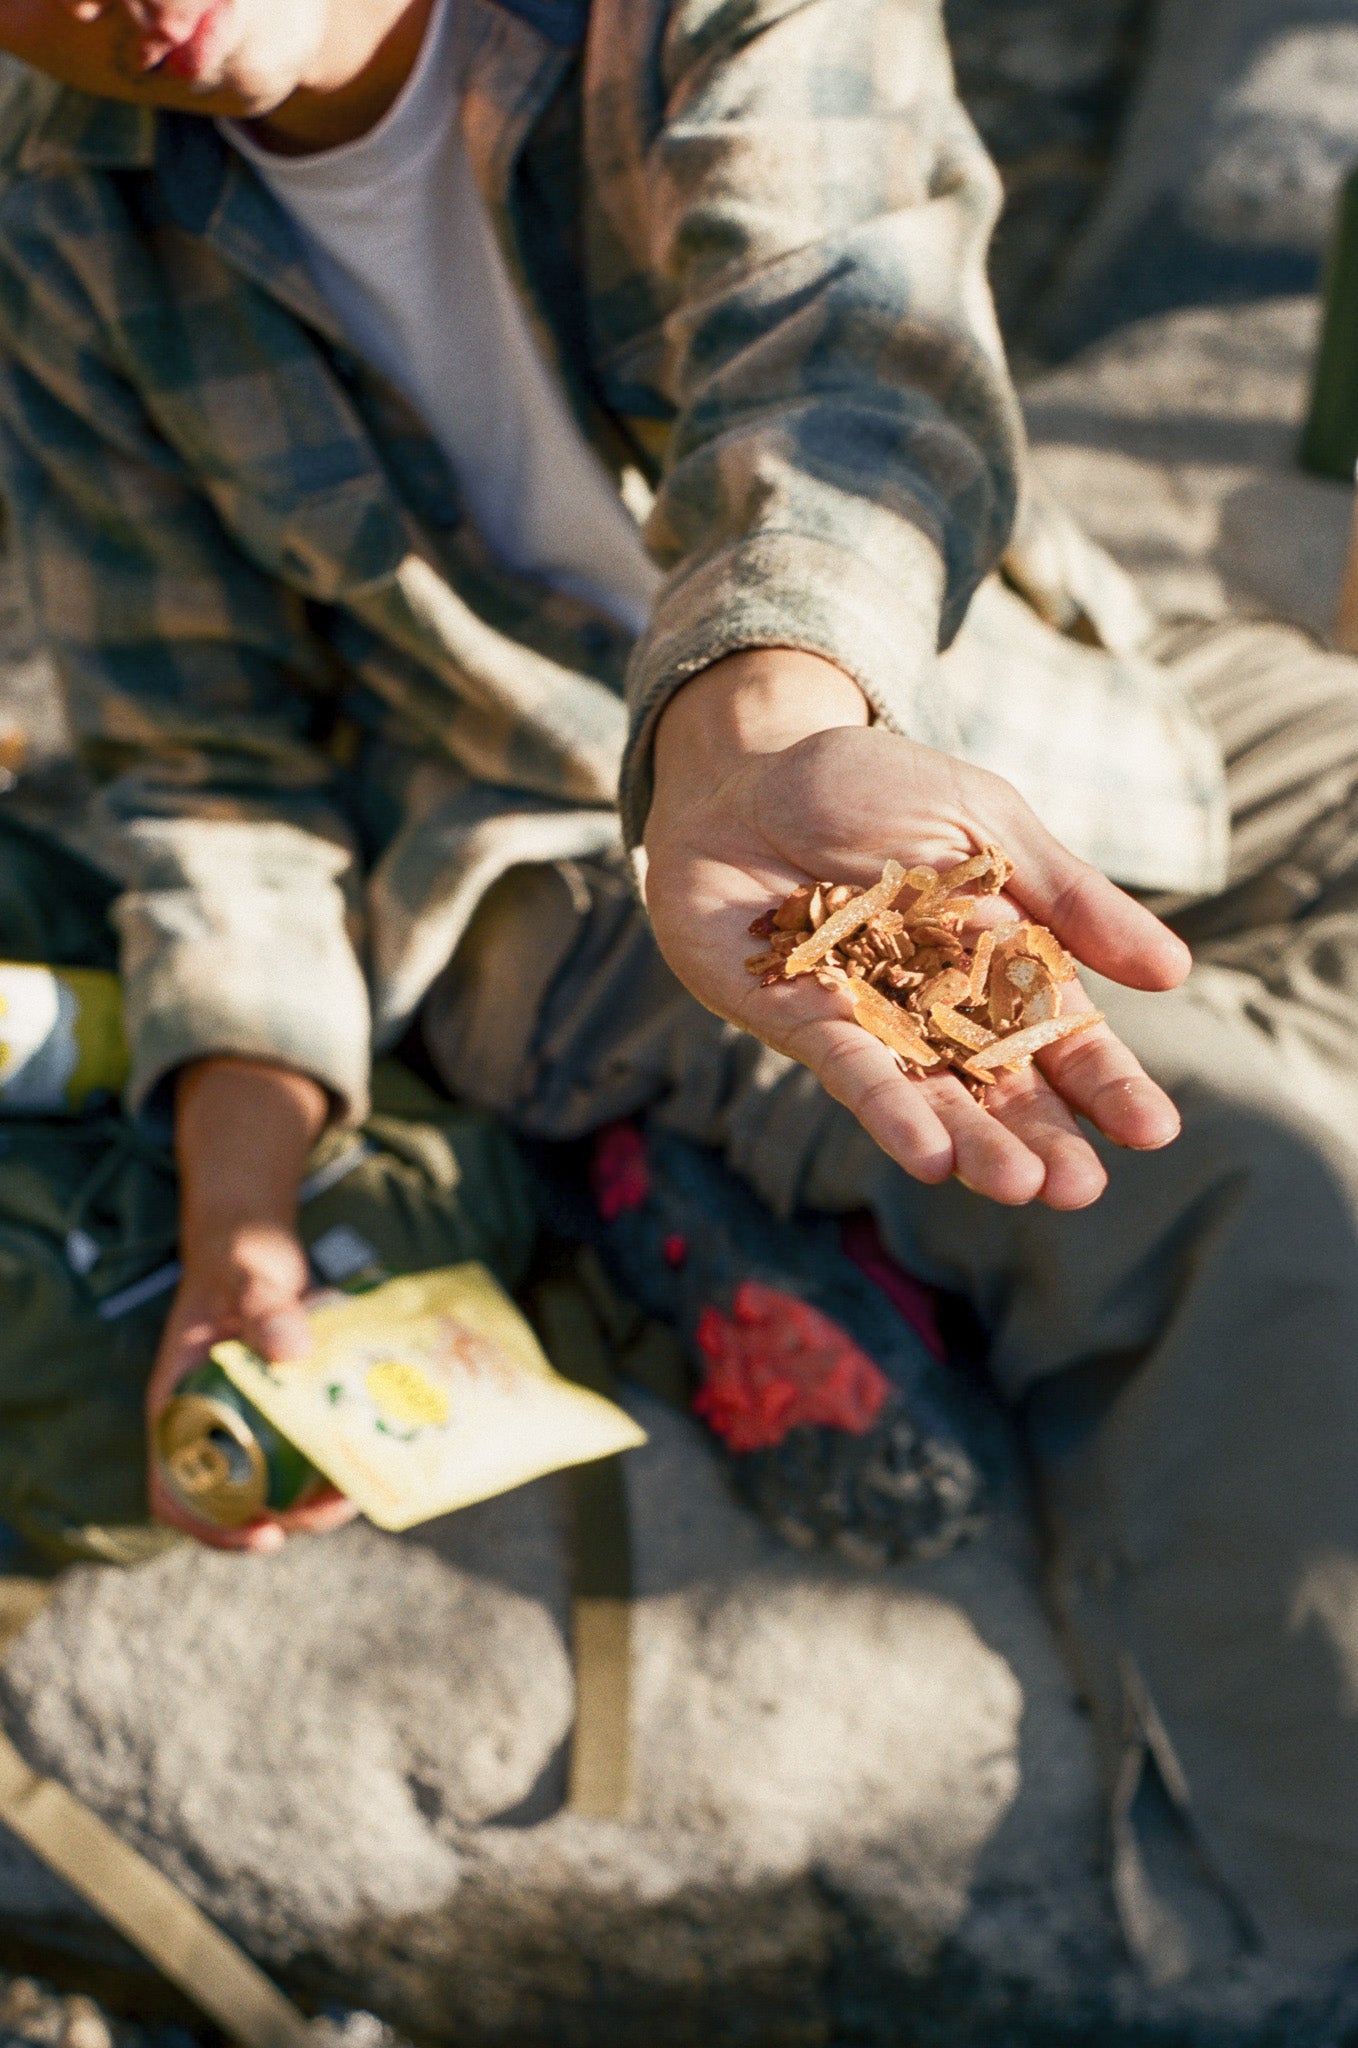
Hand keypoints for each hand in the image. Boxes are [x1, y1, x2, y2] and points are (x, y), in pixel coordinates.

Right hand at [147, 1058, 357, 1551]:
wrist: (252, 1242)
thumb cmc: (238, 1259)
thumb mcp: (249, 1277)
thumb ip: (267, 1305)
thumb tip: (290, 1350)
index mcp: (175, 1406)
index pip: (174, 1490)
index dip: (211, 1528)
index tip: (264, 1534)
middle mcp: (204, 1424)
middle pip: (234, 1501)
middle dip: (287, 1517)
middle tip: (339, 1506)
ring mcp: (242, 1421)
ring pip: (271, 1483)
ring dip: (313, 1498)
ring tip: (362, 1487)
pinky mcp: (277, 1411)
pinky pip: (296, 1452)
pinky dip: (326, 1460)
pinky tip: (369, 1452)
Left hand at [644, 651, 1191, 1210]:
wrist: (745, 768)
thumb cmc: (871, 788)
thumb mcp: (989, 826)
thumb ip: (1071, 900)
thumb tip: (1176, 971)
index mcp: (1000, 964)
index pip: (1064, 1038)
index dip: (1107, 1085)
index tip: (1153, 1131)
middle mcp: (939, 1009)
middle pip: (1001, 1087)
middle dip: (1042, 1139)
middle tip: (1080, 1191)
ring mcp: (870, 1022)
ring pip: (929, 1095)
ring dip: (971, 1143)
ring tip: (1016, 1186)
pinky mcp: (797, 1020)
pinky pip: (848, 1070)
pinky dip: (887, 1109)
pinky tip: (926, 1154)